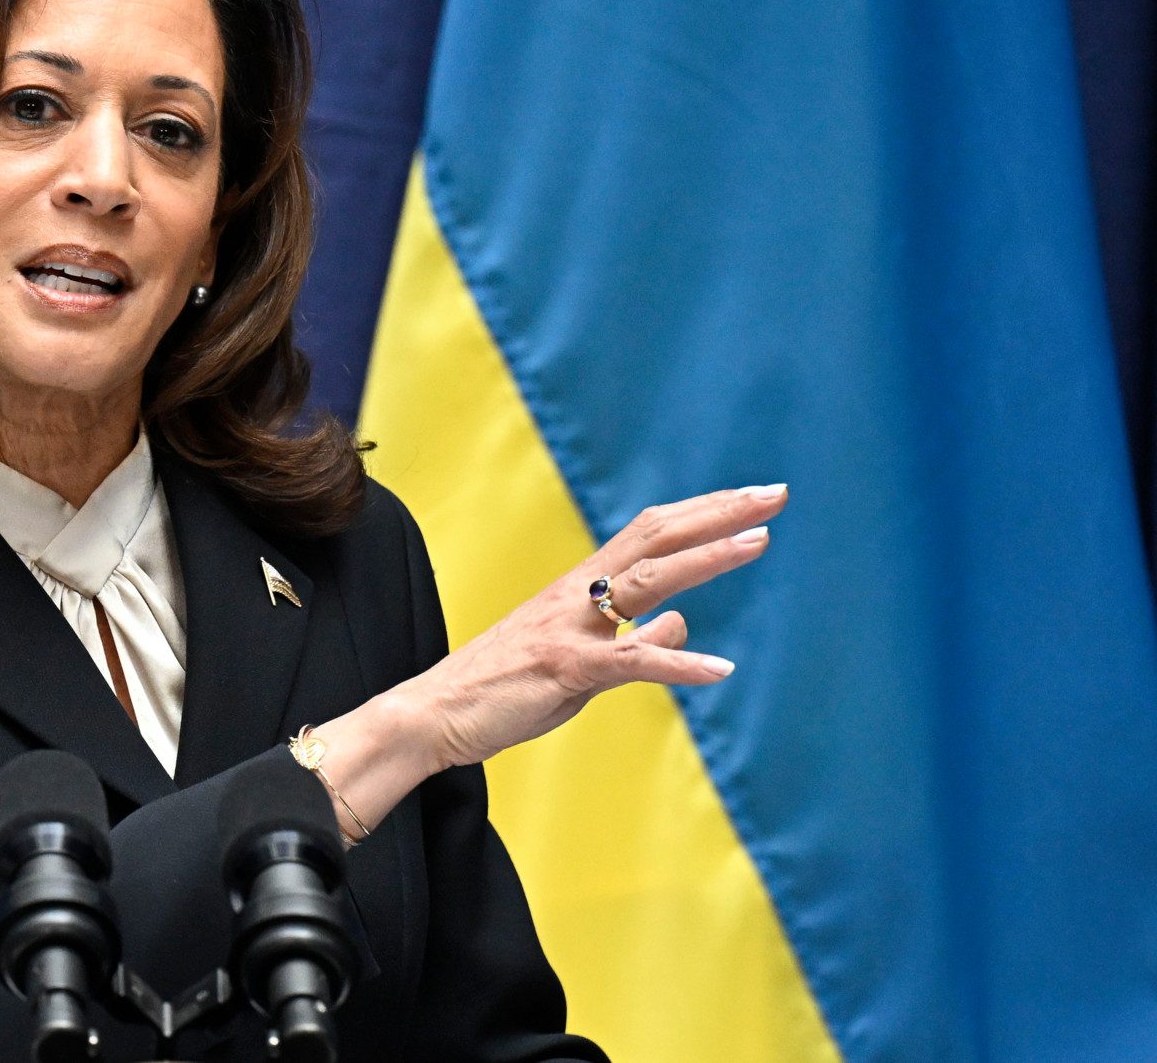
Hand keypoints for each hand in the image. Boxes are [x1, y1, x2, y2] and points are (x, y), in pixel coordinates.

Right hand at [302, 485, 786, 840]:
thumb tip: (678, 618)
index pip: (649, 533)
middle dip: (717, 514)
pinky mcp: (566, 670)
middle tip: (773, 494)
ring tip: (760, 542)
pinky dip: (678, 662)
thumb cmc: (501, 685)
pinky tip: (720, 670)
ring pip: (648, 583)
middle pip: (655, 539)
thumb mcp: (575, 657)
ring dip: (707, 560)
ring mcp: (571, 629)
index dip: (702, 512)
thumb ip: (627, 635)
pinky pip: (632, 662)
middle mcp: (577, 595)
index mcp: (578, 587)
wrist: (433, 712)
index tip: (752, 498)